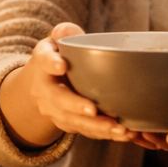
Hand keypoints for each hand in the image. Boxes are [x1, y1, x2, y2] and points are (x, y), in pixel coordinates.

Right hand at [0, 23, 138, 147]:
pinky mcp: (69, 124)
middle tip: (93, 110)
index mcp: (42, 64)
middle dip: (76, 106)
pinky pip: (86, 131)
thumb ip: (65, 33)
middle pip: (58, 100)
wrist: (43, 85)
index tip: (61, 65)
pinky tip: (125, 135)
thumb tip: (67, 31)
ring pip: (74, 121)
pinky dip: (105, 134)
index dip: (51, 63)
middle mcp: (44, 91)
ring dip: (97, 127)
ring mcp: (55, 111)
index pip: (44, 60)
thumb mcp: (57, 42)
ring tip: (120, 129)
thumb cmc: (58, 58)